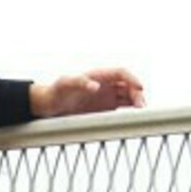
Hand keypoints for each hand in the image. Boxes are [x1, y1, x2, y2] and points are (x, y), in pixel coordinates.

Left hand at [30, 68, 144, 118]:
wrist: (50, 104)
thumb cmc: (56, 91)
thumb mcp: (66, 84)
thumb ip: (79, 82)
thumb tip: (95, 86)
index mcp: (99, 75)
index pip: (121, 73)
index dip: (132, 78)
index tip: (139, 87)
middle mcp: (106, 84)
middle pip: (128, 85)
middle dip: (137, 93)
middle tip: (141, 106)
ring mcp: (106, 97)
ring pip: (128, 97)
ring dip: (136, 103)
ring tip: (140, 112)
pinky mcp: (105, 108)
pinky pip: (122, 108)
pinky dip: (129, 111)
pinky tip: (133, 118)